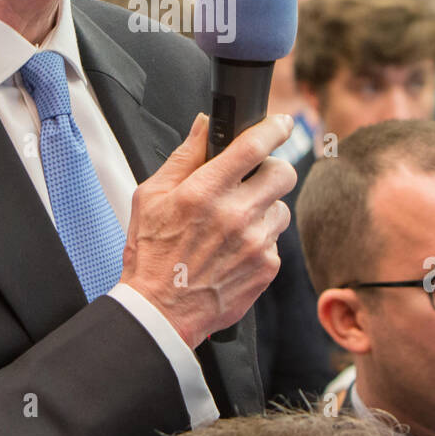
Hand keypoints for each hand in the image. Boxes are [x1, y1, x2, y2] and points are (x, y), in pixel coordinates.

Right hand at [121, 112, 296, 348]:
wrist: (160, 311)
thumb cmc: (151, 254)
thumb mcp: (151, 196)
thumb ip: (183, 157)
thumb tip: (204, 125)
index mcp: (205, 191)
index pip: (253, 146)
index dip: (274, 128)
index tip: (281, 124)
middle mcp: (235, 214)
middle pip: (283, 173)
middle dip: (271, 170)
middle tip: (254, 178)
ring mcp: (255, 242)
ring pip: (281, 207)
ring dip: (264, 208)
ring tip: (235, 223)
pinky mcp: (267, 267)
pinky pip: (276, 240)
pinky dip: (260, 240)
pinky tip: (234, 250)